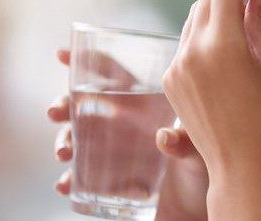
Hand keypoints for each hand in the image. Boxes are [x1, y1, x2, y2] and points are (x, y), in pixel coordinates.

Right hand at [48, 49, 208, 220]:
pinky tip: (67, 185)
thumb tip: (163, 138)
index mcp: (145, 108)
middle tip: (55, 112)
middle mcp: (125, 126)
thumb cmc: (204, 171)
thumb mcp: (200, 154)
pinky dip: (70, 180)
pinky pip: (82, 177)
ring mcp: (114, 153)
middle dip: (65, 105)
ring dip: (64, 141)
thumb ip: (187, 144)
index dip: (90, 63)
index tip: (63, 55)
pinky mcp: (109, 181)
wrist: (198, 208)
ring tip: (64, 153)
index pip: (115, 77)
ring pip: (78, 140)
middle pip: (86, 106)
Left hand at [161, 0, 260, 219]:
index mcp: (222, 45)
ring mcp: (176, 66)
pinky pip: (187, 40)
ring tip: (245, 19)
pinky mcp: (170, 79)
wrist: (243, 169)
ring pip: (195, 15)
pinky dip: (206, 32)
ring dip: (219, 8)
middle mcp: (191, 51)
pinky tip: (227, 46)